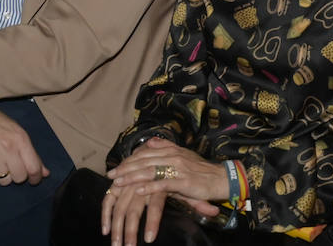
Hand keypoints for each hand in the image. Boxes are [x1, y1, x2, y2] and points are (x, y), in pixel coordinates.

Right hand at [0, 102, 48, 185]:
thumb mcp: (18, 132)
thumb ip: (32, 154)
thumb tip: (44, 173)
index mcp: (20, 139)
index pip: (33, 168)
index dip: (36, 178)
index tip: (34, 179)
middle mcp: (8, 148)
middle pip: (20, 177)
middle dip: (18, 175)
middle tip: (13, 167)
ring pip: (5, 181)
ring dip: (4, 176)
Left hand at [104, 138, 225, 245]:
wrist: (221, 178)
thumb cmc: (201, 171)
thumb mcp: (182, 155)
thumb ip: (166, 148)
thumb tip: (150, 141)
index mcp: (172, 149)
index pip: (145, 153)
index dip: (129, 160)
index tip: (115, 167)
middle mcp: (173, 156)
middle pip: (144, 161)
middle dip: (125, 169)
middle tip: (110, 176)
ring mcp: (178, 168)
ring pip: (150, 171)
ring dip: (132, 177)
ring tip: (118, 183)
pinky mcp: (184, 182)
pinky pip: (163, 184)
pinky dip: (150, 187)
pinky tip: (138, 191)